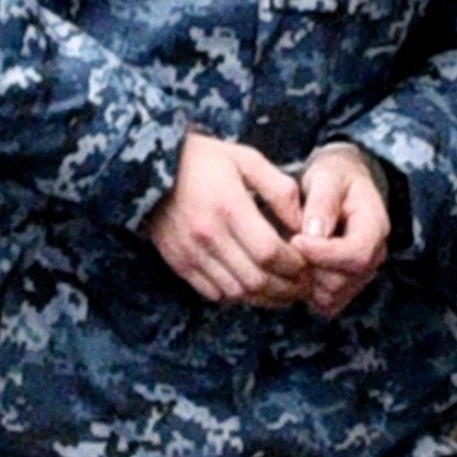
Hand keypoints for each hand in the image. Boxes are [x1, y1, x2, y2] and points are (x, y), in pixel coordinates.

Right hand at [144, 129, 310, 307]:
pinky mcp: (178, 262)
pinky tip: (251, 284)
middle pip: (257, 280)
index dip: (296, 266)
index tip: (309, 264)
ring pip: (237, 293)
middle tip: (303, 284)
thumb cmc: (203, 159)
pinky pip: (215, 293)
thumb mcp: (247, 160)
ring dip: (265, 297)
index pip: (270, 253)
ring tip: (283, 289)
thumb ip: (280, 190)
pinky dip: (238, 295)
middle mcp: (207, 235)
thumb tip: (305, 226)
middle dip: (288, 288)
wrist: (148, 166)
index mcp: (228, 206)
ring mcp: (190, 252)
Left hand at [291, 142, 391, 317]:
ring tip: (290, 252)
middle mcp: (374, 256)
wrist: (342, 185)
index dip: (322, 253)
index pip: (356, 255)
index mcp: (375, 227)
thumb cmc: (334, 177)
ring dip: (304, 280)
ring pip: (331, 296)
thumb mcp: (327, 177)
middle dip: (309, 267)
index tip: (295, 239)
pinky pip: (325, 304)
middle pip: (342, 281)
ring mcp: (361, 275)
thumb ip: (322, 202)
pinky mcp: (345, 287)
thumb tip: (313, 233)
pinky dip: (305, 292)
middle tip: (287, 245)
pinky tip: (295, 266)